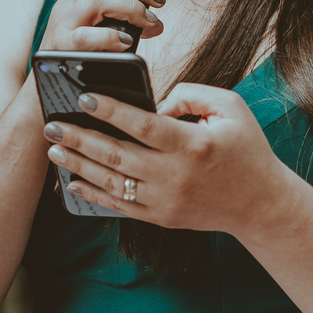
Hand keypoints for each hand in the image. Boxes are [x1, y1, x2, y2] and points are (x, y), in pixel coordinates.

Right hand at [39, 0, 166, 51]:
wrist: (47, 77)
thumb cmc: (81, 48)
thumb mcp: (100, 24)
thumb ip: (126, 18)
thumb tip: (156, 23)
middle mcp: (69, 0)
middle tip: (159, 0)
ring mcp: (63, 21)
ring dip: (131, 7)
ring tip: (149, 21)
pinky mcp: (62, 45)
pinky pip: (86, 35)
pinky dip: (111, 37)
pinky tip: (126, 43)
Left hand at [43, 84, 291, 234]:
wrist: (260, 204)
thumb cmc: (246, 149)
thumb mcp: (230, 108)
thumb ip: (192, 94)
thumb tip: (155, 103)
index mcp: (192, 145)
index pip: (142, 125)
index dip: (110, 110)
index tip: (83, 96)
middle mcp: (174, 176)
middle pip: (117, 156)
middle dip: (79, 139)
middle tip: (51, 125)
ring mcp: (165, 201)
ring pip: (112, 183)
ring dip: (79, 165)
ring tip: (54, 150)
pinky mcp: (161, 217)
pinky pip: (119, 207)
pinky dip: (93, 194)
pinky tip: (73, 181)